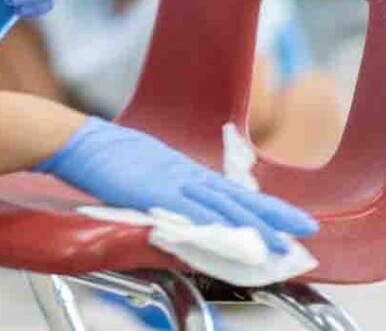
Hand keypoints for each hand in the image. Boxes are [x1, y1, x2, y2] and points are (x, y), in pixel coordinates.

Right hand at [37, 117, 318, 254]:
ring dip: (255, 227)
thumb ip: (162, 193)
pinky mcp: (156, 191)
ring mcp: (171, 182)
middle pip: (235, 198)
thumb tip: (179, 215)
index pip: (228, 191)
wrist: (79, 141)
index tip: (287, 218)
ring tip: (283, 244)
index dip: (260, 206)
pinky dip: (217, 227)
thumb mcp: (140, 174)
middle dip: (272, 216)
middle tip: (307, 230)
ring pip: (223, 207)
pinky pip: (193, 213)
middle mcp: (183, 173)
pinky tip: (236, 239)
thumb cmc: (102, 157)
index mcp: (180, 169)